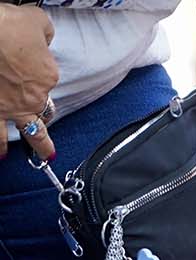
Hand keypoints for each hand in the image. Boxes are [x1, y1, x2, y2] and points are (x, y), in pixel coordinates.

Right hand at [0, 6, 58, 160]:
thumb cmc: (9, 25)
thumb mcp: (37, 23)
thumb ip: (42, 34)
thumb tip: (41, 37)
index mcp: (46, 77)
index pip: (45, 79)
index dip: (35, 68)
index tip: (26, 58)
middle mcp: (28, 99)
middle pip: (38, 125)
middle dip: (43, 142)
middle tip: (47, 155)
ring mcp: (3, 107)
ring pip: (5, 135)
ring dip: (3, 146)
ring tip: (3, 156)